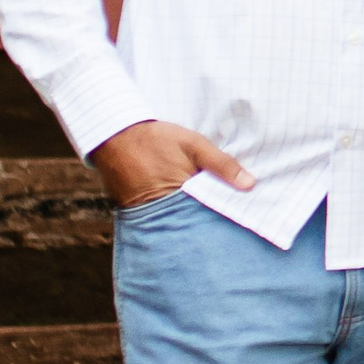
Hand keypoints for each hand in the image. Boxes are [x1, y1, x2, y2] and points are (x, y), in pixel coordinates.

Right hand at [90, 119, 250, 209]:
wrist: (114, 138)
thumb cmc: (157, 139)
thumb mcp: (194, 145)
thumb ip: (221, 164)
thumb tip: (250, 185)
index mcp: (184, 194)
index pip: (213, 213)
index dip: (227, 214)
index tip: (244, 218)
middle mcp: (167, 210)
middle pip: (197, 222)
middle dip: (211, 222)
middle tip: (232, 226)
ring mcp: (151, 214)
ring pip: (180, 223)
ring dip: (192, 220)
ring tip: (208, 221)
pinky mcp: (138, 214)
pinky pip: (162, 219)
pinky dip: (173, 216)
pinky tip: (183, 211)